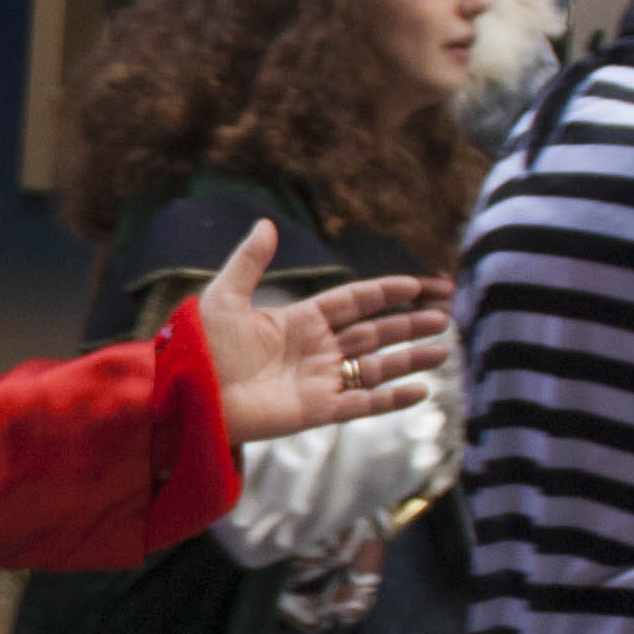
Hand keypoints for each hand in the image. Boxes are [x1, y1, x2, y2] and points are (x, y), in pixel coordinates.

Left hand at [196, 221, 451, 445]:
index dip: (385, 292)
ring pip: (374, 367)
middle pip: (373, 332)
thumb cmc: (198, 349)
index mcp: (297, 321)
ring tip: (442, 349)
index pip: (353, 302)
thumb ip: (249, 262)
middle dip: (409, 323)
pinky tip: (420, 390)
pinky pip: (361, 403)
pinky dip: (390, 399)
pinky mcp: (315, 411)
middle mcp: (313, 350)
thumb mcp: (223, 298)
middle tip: (445, 315)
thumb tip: (266, 223)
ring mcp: (317, 381)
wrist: (187, 395)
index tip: (417, 284)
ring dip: (409, 358)